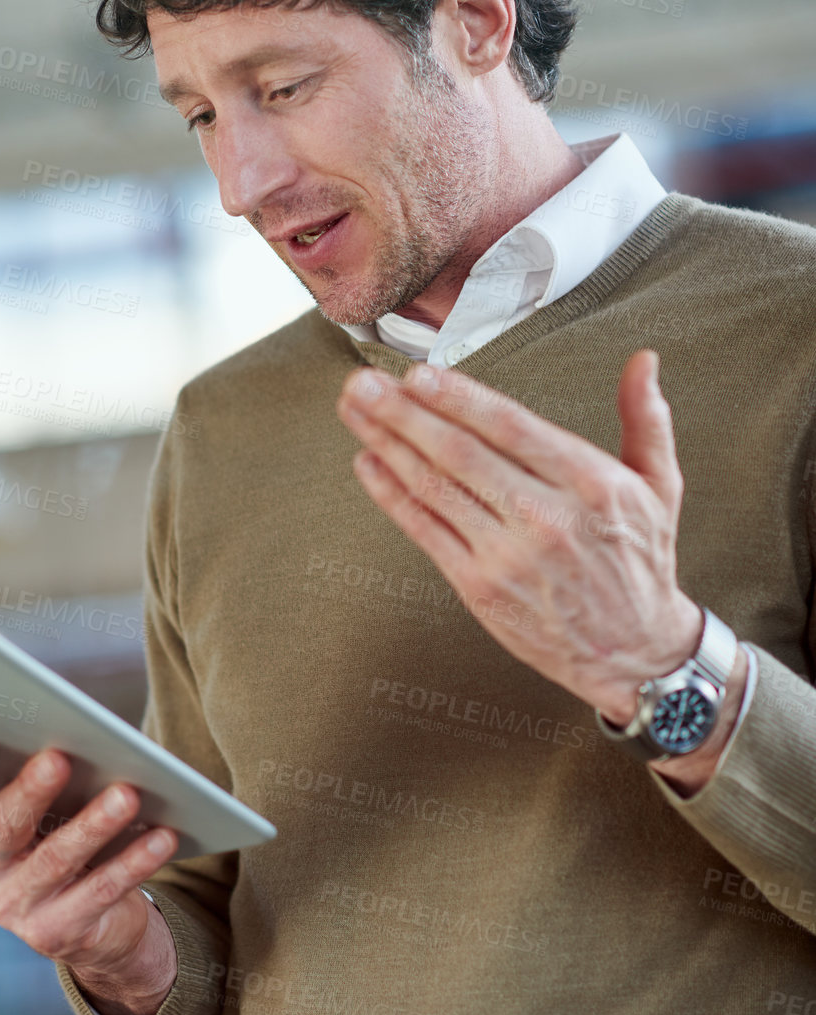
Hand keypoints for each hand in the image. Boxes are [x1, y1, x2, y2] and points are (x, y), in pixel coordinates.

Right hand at [0, 739, 178, 1009]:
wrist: (94, 925)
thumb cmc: (65, 839)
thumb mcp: (47, 813)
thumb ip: (47, 780)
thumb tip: (84, 736)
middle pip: (3, 829)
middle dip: (30, 791)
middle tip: (58, 757)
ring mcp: (15, 908)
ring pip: (56, 859)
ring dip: (94, 825)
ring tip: (128, 795)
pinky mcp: (55, 934)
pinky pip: (101, 891)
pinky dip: (134, 862)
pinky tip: (162, 836)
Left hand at [336, 349, 701, 723]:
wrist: (634, 653)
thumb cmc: (640, 563)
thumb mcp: (659, 486)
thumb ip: (646, 419)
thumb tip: (643, 361)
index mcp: (590, 484)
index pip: (510, 427)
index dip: (458, 397)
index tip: (419, 373)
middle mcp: (546, 518)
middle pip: (459, 454)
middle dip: (403, 413)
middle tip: (364, 383)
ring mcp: (508, 556)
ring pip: (435, 488)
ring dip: (386, 444)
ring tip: (355, 410)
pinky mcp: (480, 588)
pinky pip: (425, 532)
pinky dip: (391, 495)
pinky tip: (368, 464)